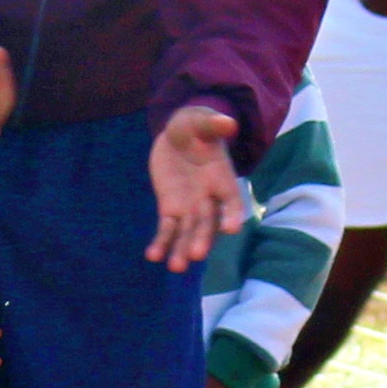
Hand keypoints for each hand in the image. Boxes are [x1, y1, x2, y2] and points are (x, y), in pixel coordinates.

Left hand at [143, 103, 243, 272]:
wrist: (179, 135)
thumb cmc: (195, 126)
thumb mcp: (201, 121)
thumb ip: (213, 124)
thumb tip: (228, 122)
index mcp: (223, 180)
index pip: (232, 201)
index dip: (232, 214)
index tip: (232, 229)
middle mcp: (209, 199)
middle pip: (208, 223)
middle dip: (203, 238)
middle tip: (197, 254)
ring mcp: (190, 207)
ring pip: (188, 233)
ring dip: (182, 249)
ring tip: (175, 266)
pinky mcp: (171, 209)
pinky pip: (167, 229)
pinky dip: (161, 243)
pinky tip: (153, 256)